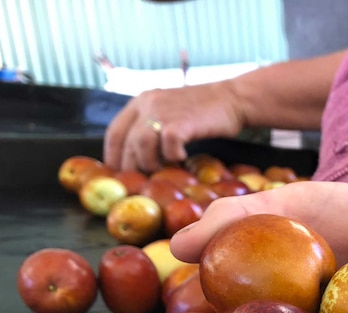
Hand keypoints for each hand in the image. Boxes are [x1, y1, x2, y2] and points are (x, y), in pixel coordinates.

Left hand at [104, 82, 244, 171]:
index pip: (114, 133)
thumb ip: (152, 127)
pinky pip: (167, 146)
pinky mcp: (182, 121)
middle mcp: (148, 104)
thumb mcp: (171, 111)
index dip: (113, 157)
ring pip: (141, 146)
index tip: (120, 174)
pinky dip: (173, 156)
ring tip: (167, 166)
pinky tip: (183, 156)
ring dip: (152, 163)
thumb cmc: (205, 111)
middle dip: (133, 167)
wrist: (234, 98)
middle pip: (126, 143)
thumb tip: (137, 159)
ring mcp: (164, 111)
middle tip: (146, 179)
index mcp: (141, 101)